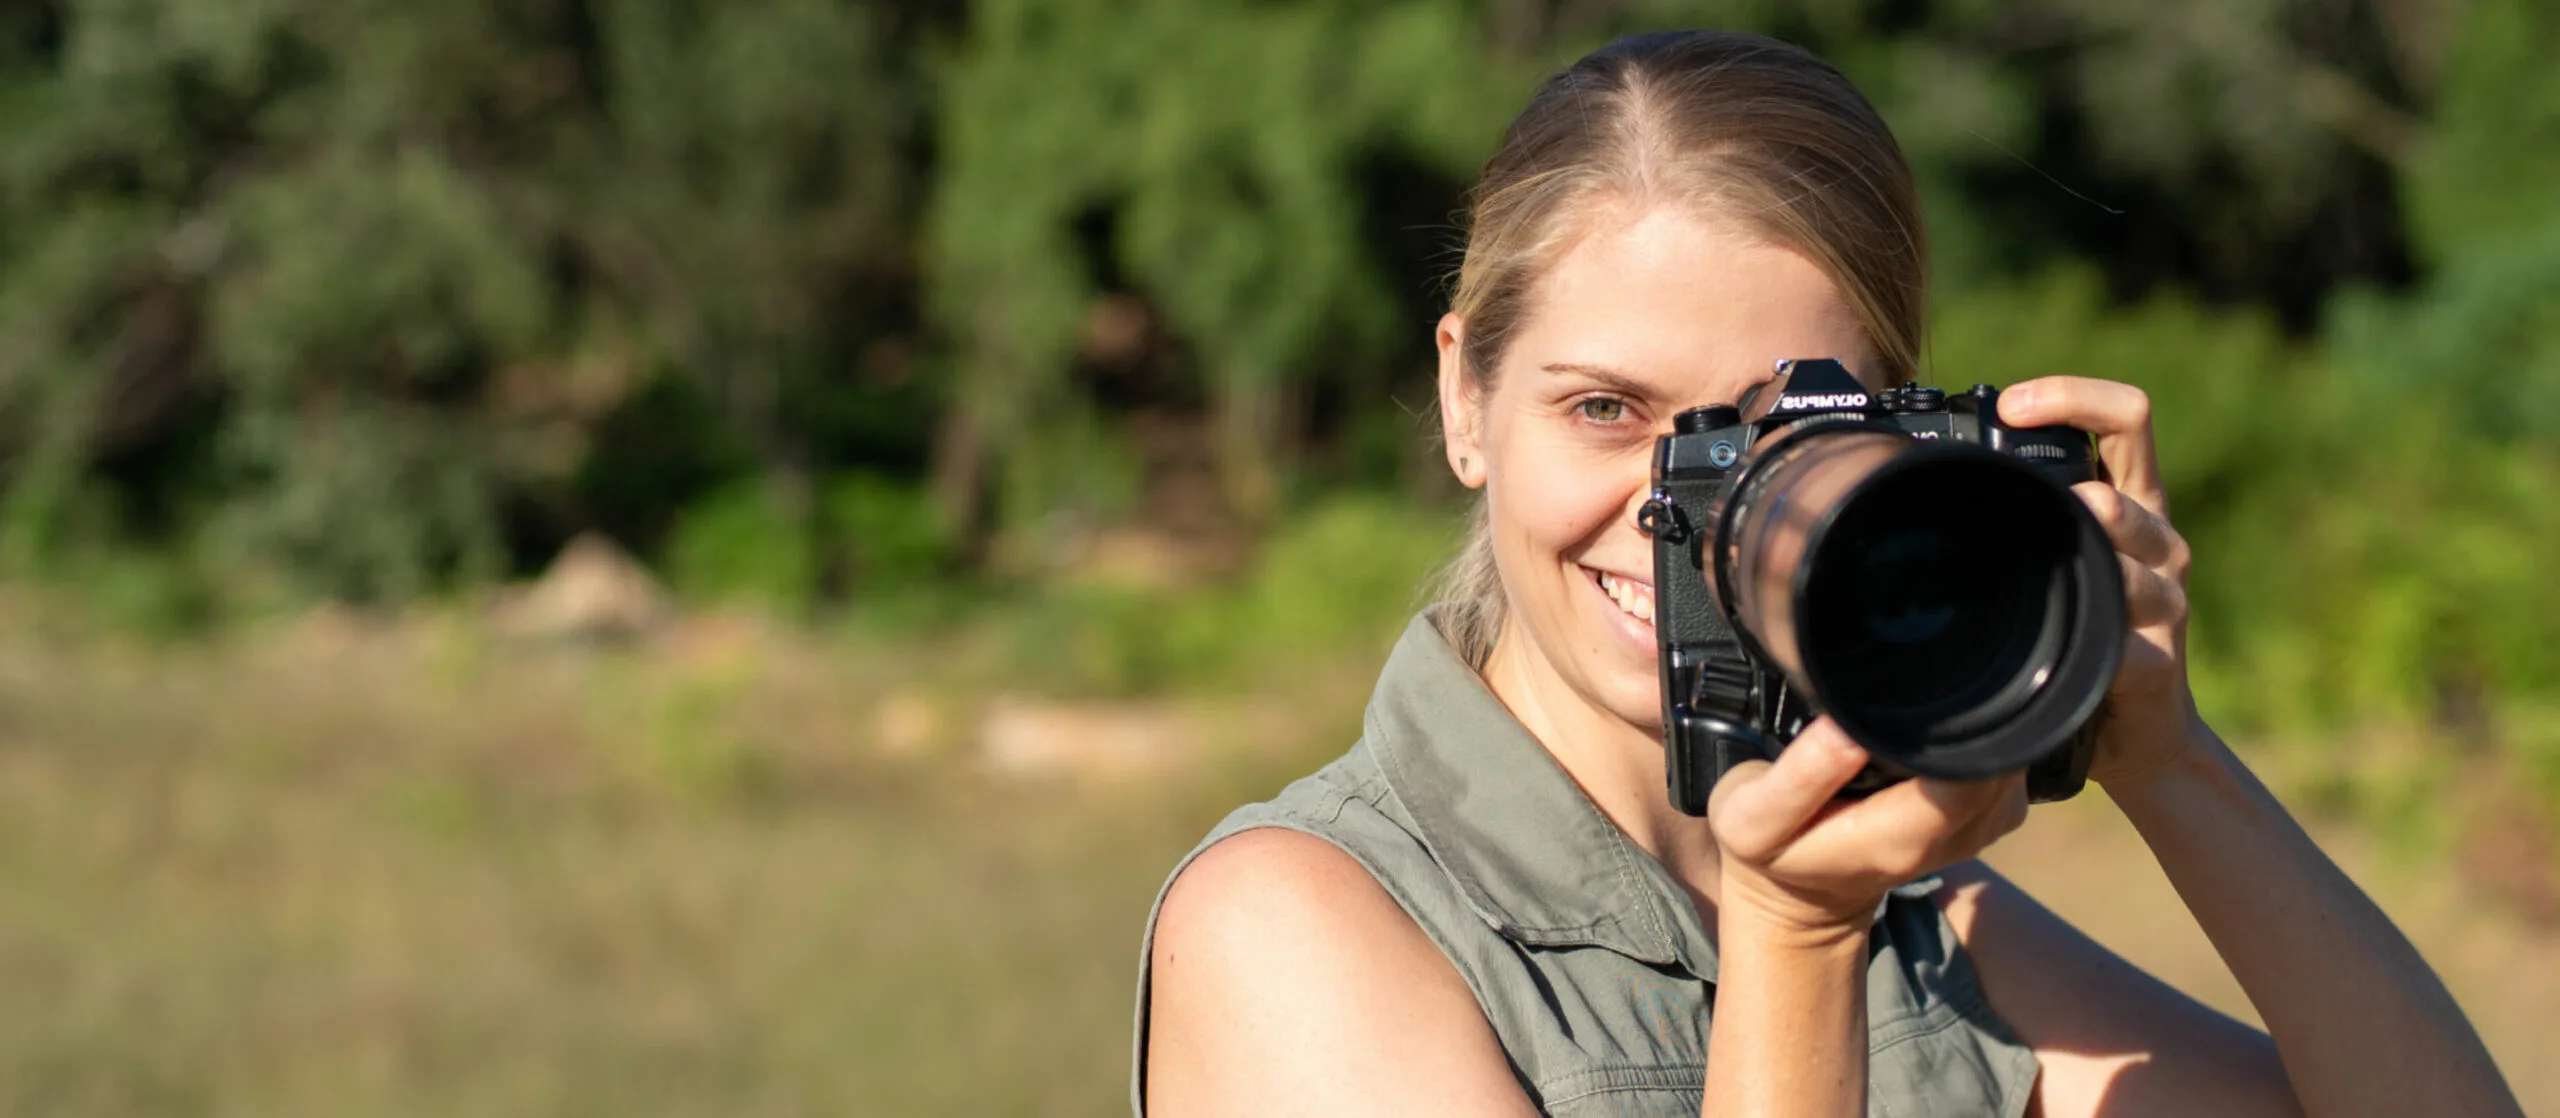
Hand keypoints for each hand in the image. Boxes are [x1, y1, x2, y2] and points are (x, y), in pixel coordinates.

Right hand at [1708, 718, 2028, 933]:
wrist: (1805, 899)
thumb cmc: (1775, 853)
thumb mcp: (1754, 820)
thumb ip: (1799, 778)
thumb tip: (1845, 730)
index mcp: (1902, 837)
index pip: (1967, 774)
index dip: (1961, 725)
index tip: (1930, 689)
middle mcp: (1955, 838)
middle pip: (2000, 760)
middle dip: (1970, 716)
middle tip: (1921, 687)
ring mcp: (1978, 832)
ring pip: (2011, 761)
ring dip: (1978, 729)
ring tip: (1923, 709)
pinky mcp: (1985, 821)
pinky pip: (2006, 768)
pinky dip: (1981, 744)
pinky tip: (1935, 737)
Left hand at [1998, 376, 2202, 788]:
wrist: (2139, 734)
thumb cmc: (2080, 634)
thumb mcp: (2053, 560)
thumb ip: (2020, 516)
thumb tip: (1911, 472)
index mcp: (2133, 500)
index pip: (2126, 418)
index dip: (2073, 397)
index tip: (2009, 405)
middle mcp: (2158, 537)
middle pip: (2124, 484)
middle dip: (2067, 489)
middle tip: (2018, 500)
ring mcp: (2165, 596)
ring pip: (2128, 545)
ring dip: (2083, 543)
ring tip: (2052, 552)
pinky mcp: (2159, 657)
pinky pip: (2123, 633)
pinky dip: (2087, 627)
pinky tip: (2060, 638)